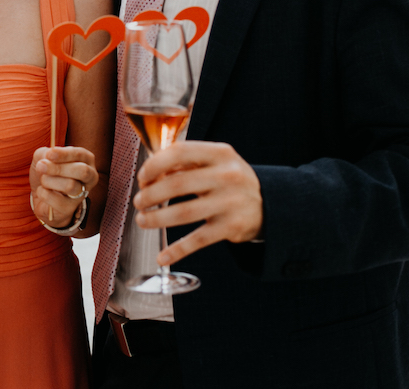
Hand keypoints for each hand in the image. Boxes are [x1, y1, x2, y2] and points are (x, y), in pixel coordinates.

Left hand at [30, 146, 96, 227]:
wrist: (41, 196)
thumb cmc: (47, 172)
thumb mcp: (43, 157)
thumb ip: (45, 154)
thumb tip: (46, 160)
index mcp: (86, 160)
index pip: (80, 154)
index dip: (65, 154)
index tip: (49, 154)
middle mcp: (89, 177)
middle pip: (82, 171)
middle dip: (58, 168)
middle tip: (41, 167)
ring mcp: (82, 194)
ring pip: (70, 186)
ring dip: (49, 181)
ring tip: (43, 180)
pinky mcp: (70, 209)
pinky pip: (56, 199)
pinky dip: (43, 193)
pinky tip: (42, 191)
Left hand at [134, 141, 262, 264]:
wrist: (269, 204)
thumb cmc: (229, 179)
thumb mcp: (214, 162)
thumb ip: (185, 163)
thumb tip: (149, 175)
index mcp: (220, 153)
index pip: (180, 152)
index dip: (154, 164)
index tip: (142, 177)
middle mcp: (228, 175)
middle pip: (177, 184)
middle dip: (150, 195)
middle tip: (139, 202)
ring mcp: (231, 202)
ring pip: (184, 212)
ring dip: (157, 218)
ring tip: (143, 220)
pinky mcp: (232, 227)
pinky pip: (198, 240)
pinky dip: (177, 250)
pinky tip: (162, 256)